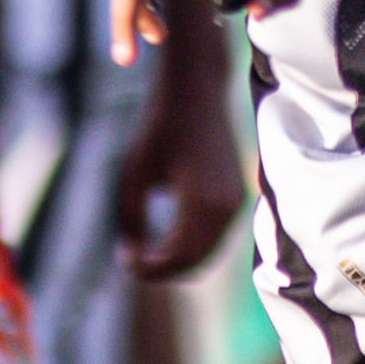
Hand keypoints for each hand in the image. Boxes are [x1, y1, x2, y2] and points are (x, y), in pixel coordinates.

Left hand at [116, 55, 243, 276]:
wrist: (195, 92)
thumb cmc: (158, 129)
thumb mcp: (133, 175)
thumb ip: (130, 220)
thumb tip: (129, 257)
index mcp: (201, 201)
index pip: (178, 258)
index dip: (150, 270)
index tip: (126, 264)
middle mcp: (226, 206)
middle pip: (196, 262)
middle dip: (164, 271)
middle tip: (133, 264)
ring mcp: (237, 202)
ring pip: (208, 253)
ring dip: (179, 260)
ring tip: (146, 253)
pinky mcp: (238, 196)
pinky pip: (216, 237)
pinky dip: (193, 246)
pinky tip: (166, 239)